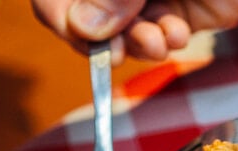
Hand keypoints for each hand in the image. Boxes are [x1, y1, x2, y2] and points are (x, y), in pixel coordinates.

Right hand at [31, 0, 237, 62]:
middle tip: (118, 51)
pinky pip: (154, 37)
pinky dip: (163, 42)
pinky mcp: (176, 12)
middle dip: (103, 36)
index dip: (60, 13)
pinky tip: (178, 33)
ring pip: (119, 32)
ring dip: (136, 42)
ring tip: (160, 41)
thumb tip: (83, 27)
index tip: (82, 35)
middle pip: (83, 14)